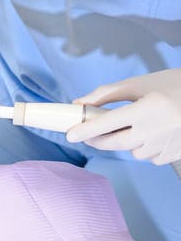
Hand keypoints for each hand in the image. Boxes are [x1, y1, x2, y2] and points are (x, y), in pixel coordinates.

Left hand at [66, 69, 180, 163]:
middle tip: (86, 133)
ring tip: (140, 122)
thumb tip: (80, 104)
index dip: (86, 130)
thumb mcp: (141, 84)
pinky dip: (144, 145)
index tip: (70, 134)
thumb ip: (108, 94)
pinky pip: (148, 156)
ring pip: (131, 150)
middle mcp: (157, 129)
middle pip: (114, 143)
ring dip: (126, 140)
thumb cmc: (174, 86)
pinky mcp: (173, 155)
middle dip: (96, 139)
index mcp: (149, 108)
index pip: (107, 123)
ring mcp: (166, 145)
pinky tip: (156, 132)